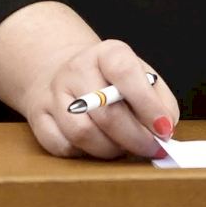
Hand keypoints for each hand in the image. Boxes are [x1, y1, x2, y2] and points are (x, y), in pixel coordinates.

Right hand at [0, 1, 179, 159]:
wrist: (68, 72)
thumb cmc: (113, 79)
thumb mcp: (142, 76)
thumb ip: (160, 99)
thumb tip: (166, 129)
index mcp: (108, 52)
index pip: (126, 73)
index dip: (148, 105)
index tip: (164, 129)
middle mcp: (78, 68)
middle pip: (106, 112)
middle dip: (134, 138)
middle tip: (152, 149)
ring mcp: (54, 92)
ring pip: (82, 134)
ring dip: (110, 149)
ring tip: (124, 148)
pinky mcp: (38, 117)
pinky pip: (63, 147)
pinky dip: (85, 154)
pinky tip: (97, 146)